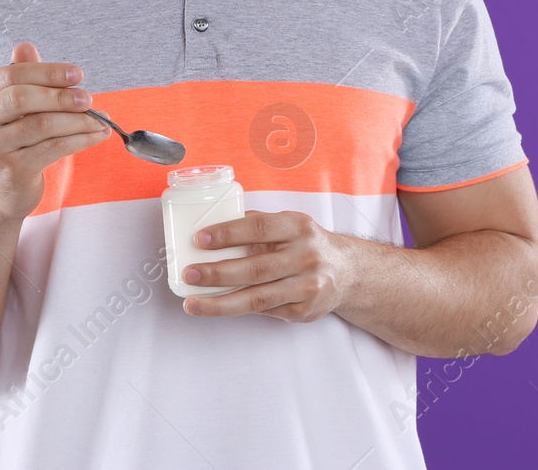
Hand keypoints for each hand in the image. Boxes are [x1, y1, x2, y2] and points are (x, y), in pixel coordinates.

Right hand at [0, 41, 110, 223]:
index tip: (78, 73)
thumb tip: (25, 46)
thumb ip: (24, 76)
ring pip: (42, 124)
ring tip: (100, 120)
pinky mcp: (11, 170)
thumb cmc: (16, 140)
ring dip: (79, 120)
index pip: (11, 74)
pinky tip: (97, 135)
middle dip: (61, 95)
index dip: (47, 71)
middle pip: (22, 97)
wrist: (3, 191)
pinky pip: (53, 148)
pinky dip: (81, 139)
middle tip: (89, 98)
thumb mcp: (18, 107)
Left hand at [181, 210, 350, 322]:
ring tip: (192, 303)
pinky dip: (239, 310)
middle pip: (255, 268)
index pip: (259, 228)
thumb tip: (214, 225)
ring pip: (257, 298)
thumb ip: (257, 225)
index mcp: (298, 227)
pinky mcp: (304, 310)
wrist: (347, 272)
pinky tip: (219, 307)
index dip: (227, 233)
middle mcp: (306, 255)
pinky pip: (265, 312)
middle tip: (189, 274)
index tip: (199, 239)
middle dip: (217, 273)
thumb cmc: (308, 244)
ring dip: (220, 302)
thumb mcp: (290, 224)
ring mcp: (307, 285)